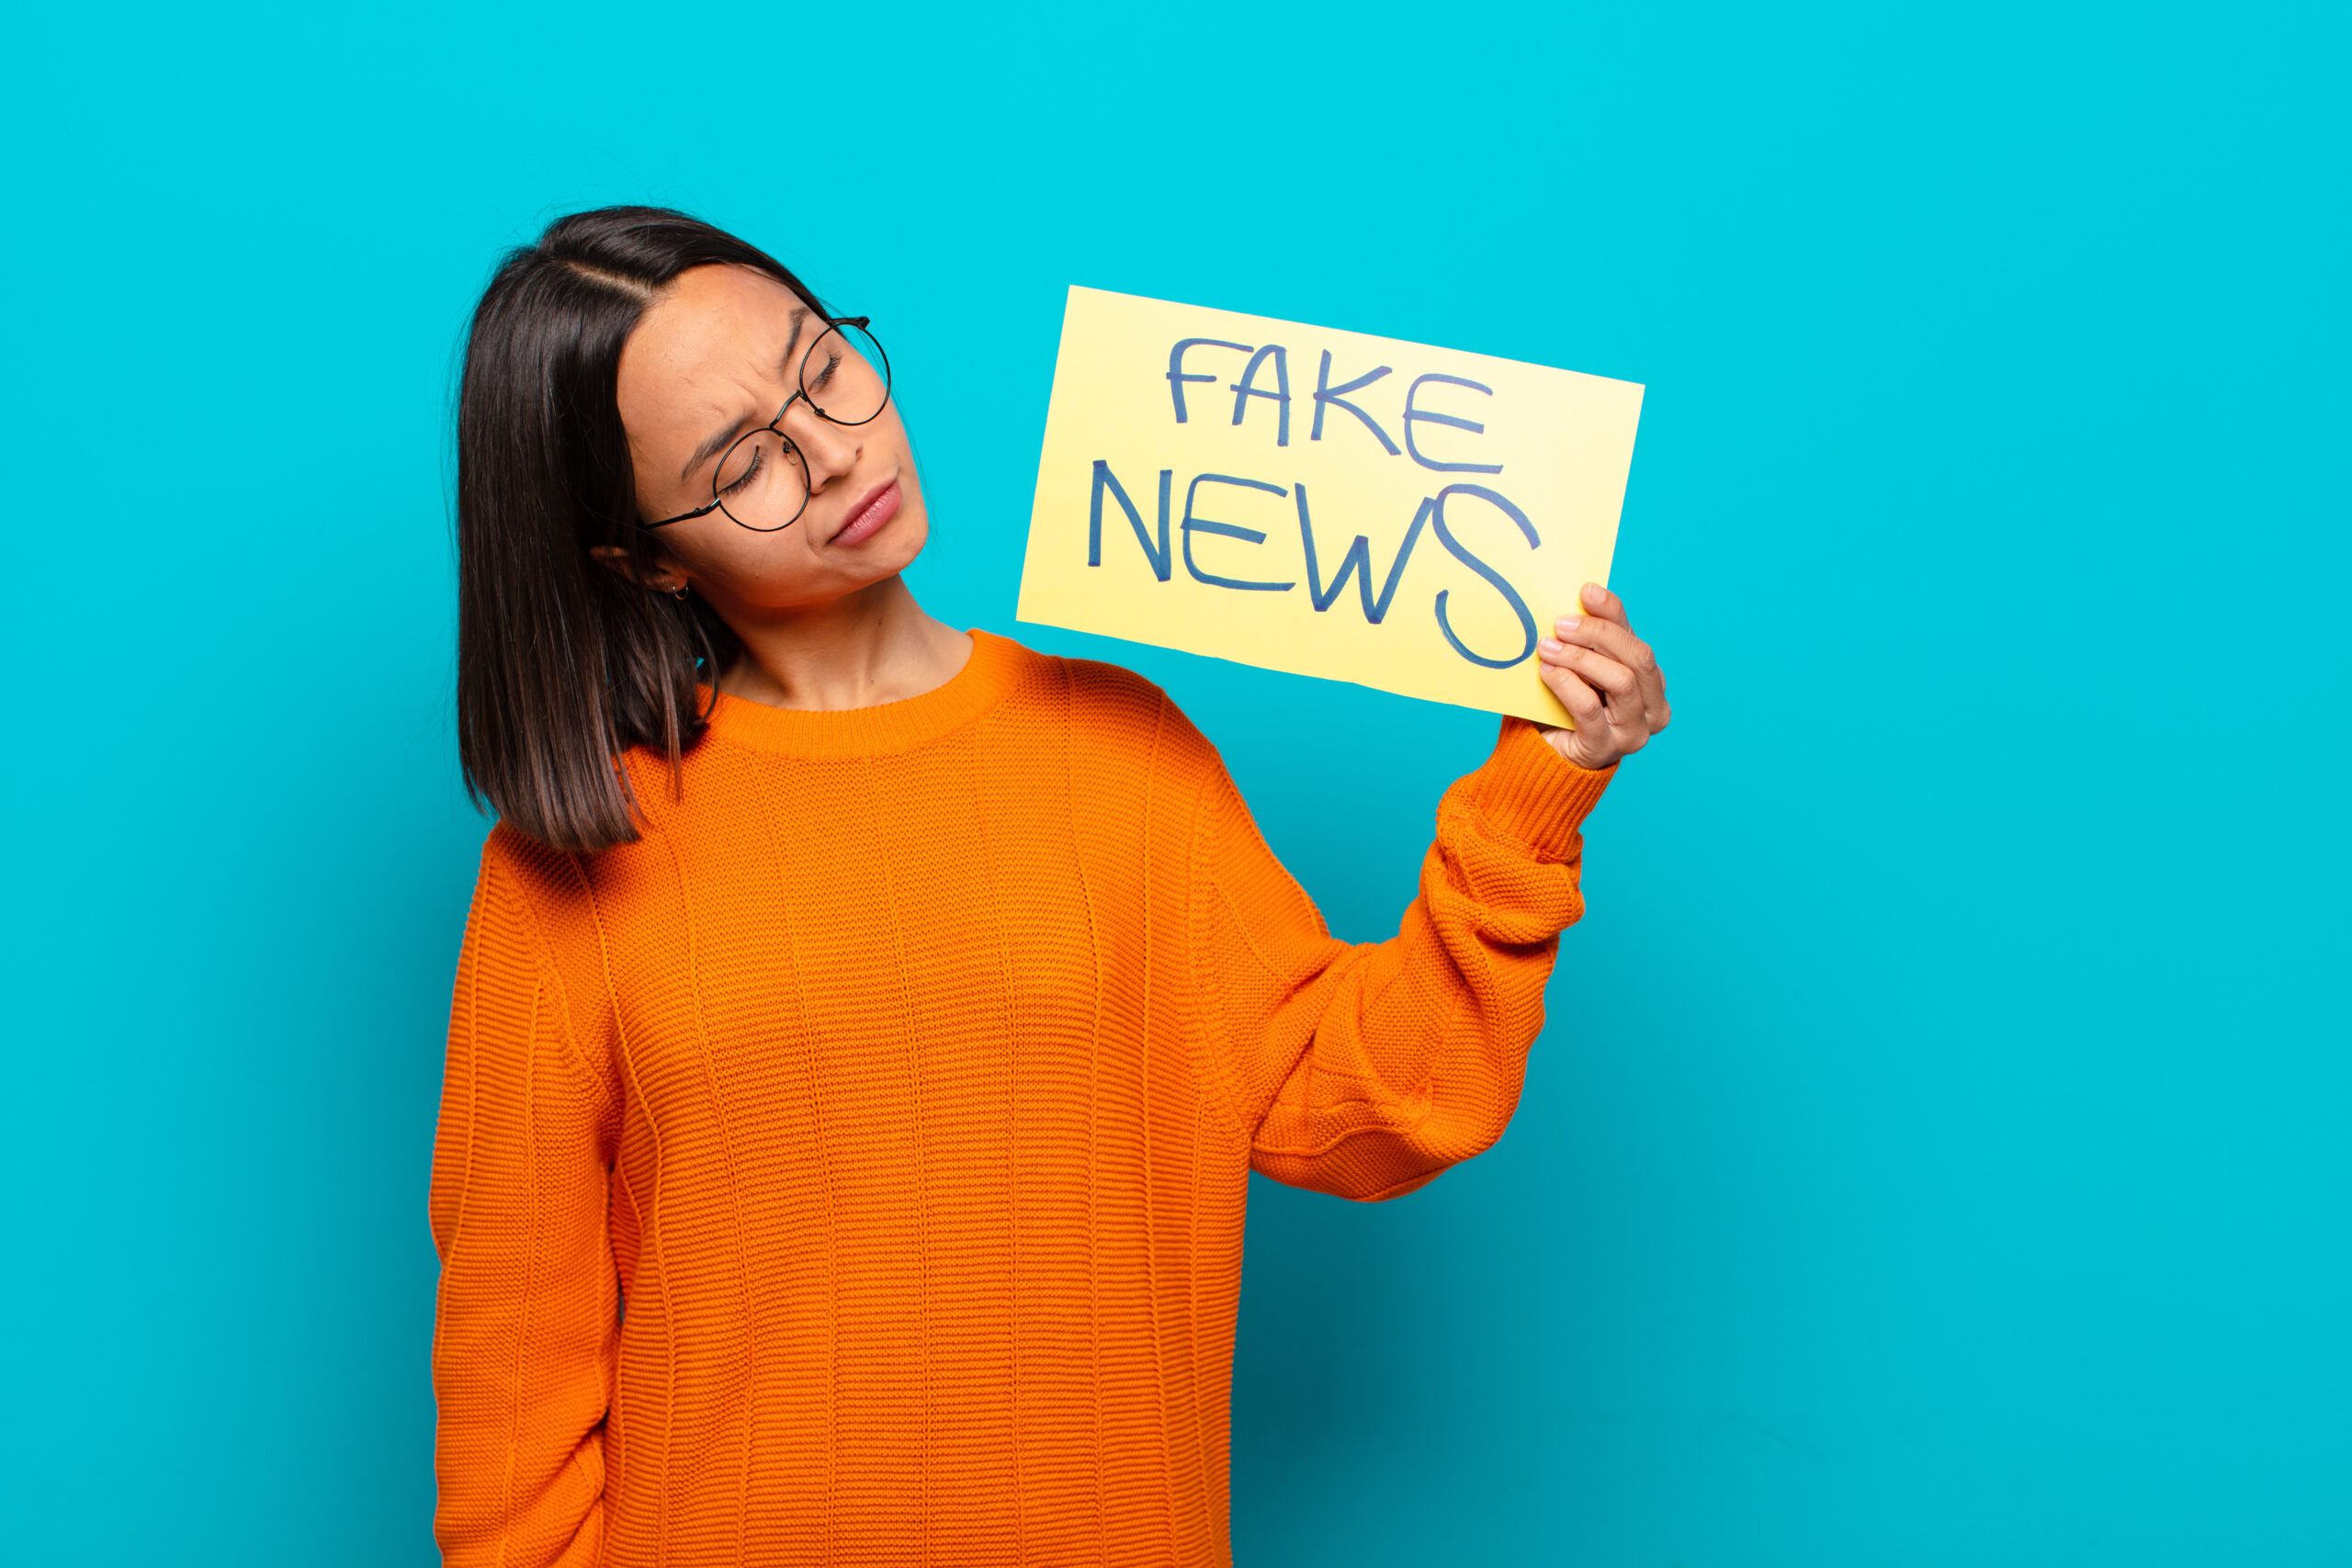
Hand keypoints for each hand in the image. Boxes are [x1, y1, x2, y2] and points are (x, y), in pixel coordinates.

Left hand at [1534, 583, 1671, 768]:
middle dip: (1598, 634)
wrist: (1546, 756)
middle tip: (1561, 623)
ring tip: (1548, 647)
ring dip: (1580, 658)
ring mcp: (1634, 731)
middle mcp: (1654, 707)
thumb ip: (1589, 642)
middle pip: (1638, 657)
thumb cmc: (1565, 705)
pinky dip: (1567, 684)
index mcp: (1652, 682)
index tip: (1586, 591)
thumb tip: (1577, 598)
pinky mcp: (1607, 748)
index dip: (1613, 612)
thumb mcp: (1582, 668)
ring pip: (1620, 681)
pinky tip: (1547, 672)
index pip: (1636, 640)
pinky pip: (1590, 708)